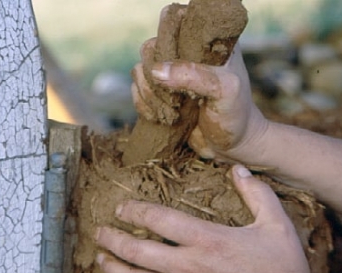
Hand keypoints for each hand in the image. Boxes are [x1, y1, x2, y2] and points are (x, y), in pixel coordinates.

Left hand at [95, 165, 319, 272]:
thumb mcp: (277, 226)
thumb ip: (257, 194)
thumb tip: (240, 170)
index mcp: (207, 240)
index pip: (160, 219)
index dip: (136, 211)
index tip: (122, 208)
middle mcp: (188, 266)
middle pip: (138, 251)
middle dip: (114, 239)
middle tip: (100, 232)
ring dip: (114, 269)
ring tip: (100, 259)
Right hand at [132, 41, 268, 160]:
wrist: (233, 146)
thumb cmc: (235, 115)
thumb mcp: (224, 91)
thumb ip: (194, 76)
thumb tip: (156, 71)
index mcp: (205, 43)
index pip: (172, 27)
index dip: (166, 49)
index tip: (177, 77)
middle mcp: (185, 55)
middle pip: (149, 52)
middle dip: (154, 79)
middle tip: (174, 99)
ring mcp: (172, 77)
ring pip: (139, 73)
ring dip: (149, 96)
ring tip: (171, 112)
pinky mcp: (163, 97)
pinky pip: (138, 93)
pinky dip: (143, 106)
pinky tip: (161, 118)